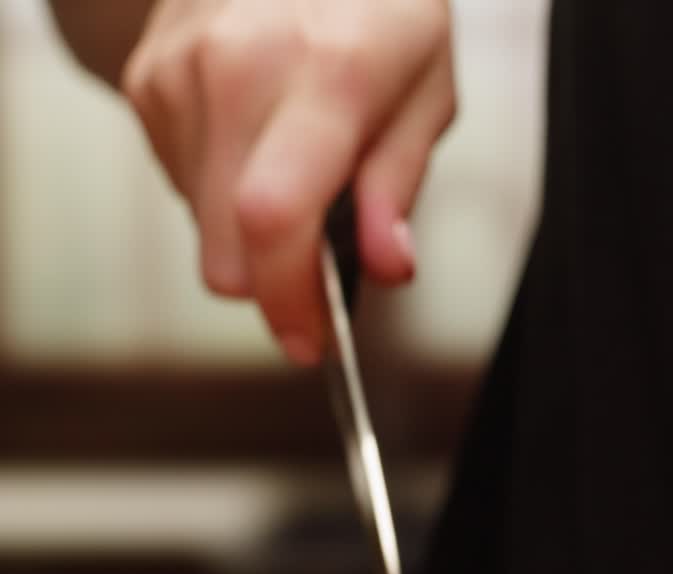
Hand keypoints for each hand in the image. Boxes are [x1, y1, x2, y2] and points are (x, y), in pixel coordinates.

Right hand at [122, 0, 455, 361]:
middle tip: (313, 268)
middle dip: (272, 285)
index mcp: (328, 71)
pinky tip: (250, 137)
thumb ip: (398, 187)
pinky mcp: (147, 82)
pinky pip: (180, 187)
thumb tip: (385, 268)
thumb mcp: (424, 87)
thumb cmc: (372, 6)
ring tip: (288, 164)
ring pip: (203, 231)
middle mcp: (240, 69)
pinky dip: (219, 188)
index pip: (276, 222)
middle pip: (226, 255)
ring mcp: (182, 74)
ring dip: (246, 233)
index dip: (288, 304)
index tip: (311, 340)